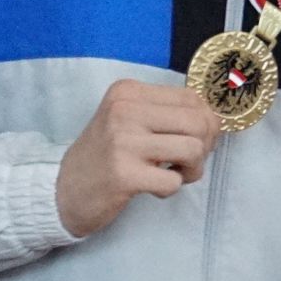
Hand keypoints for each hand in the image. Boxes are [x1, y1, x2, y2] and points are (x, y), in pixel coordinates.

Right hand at [56, 79, 221, 237]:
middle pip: (198, 122)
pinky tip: (152, 188)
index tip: (196, 141)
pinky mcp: (123, 174)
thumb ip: (166, 114)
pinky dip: (170, 188)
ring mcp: (122, 141)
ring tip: (173, 174)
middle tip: (187, 162)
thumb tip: (216, 121)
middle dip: (205, 147)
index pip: (192, 98)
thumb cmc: (105, 155)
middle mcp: (124, 110)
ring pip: (192, 150)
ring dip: (192, 170)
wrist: (63, 189)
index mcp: (128, 92)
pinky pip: (173, 181)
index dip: (206, 123)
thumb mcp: (128, 120)